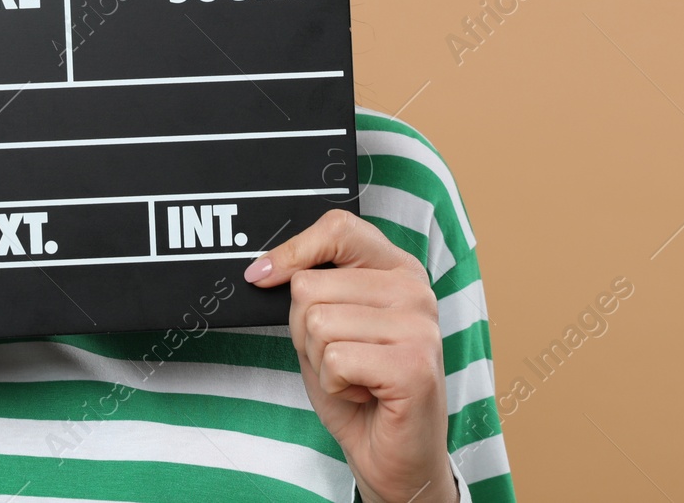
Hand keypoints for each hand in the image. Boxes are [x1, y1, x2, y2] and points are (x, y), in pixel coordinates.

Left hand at [245, 209, 457, 502]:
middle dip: (305, 332)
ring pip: (318, 323)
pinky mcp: (414, 365)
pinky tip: (364, 393)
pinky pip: (335, 359)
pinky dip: (334, 385)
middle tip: (339, 358)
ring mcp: (419, 325)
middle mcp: (414, 289)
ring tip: (354, 376)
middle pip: (311, 285)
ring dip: (320, 361)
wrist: (393, 454)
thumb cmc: (359, 388)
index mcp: (397, 268)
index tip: (263, 275)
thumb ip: (309, 290)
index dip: (293, 250)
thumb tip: (263, 269)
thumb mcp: (325, 327)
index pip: (338, 228)